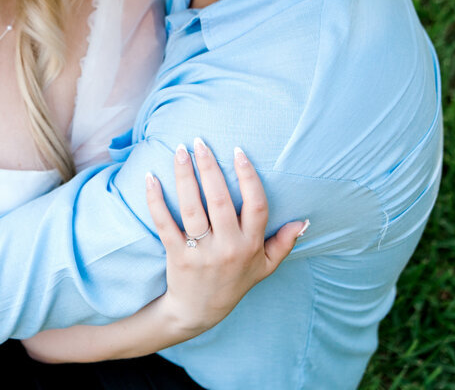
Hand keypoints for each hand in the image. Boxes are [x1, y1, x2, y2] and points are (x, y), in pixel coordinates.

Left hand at [146, 138, 307, 338]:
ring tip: (179, 150)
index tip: (239, 151)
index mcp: (251, 245)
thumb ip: (283, 244)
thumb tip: (303, 221)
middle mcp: (228, 247)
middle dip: (210, 167)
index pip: (256, 205)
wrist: (198, 312)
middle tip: (200, 142)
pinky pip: (164, 223)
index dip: (249, 176)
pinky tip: (151, 177)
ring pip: (192, 208)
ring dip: (184, 176)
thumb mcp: (264, 268)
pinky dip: (156, 199)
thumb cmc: (233, 284)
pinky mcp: (176, 255)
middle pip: (220, 200)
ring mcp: (201, 251)